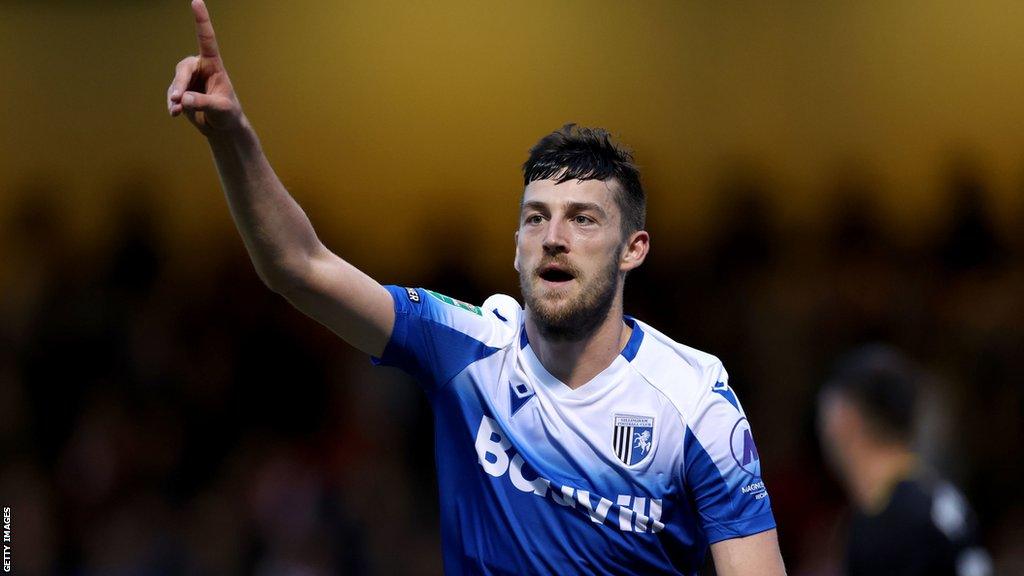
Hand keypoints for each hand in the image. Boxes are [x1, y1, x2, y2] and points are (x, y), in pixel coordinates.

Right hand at [167, 0, 244, 135]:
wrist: (222, 127)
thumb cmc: (228, 114)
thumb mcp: (221, 109)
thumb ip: (203, 103)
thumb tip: (183, 99)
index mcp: (214, 65)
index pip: (207, 39)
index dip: (201, 20)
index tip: (197, 1)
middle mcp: (200, 68)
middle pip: (183, 69)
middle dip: (180, 84)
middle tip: (178, 100)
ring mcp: (189, 79)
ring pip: (176, 83)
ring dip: (175, 97)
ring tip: (178, 111)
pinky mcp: (181, 91)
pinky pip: (172, 94)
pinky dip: (172, 104)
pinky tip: (175, 113)